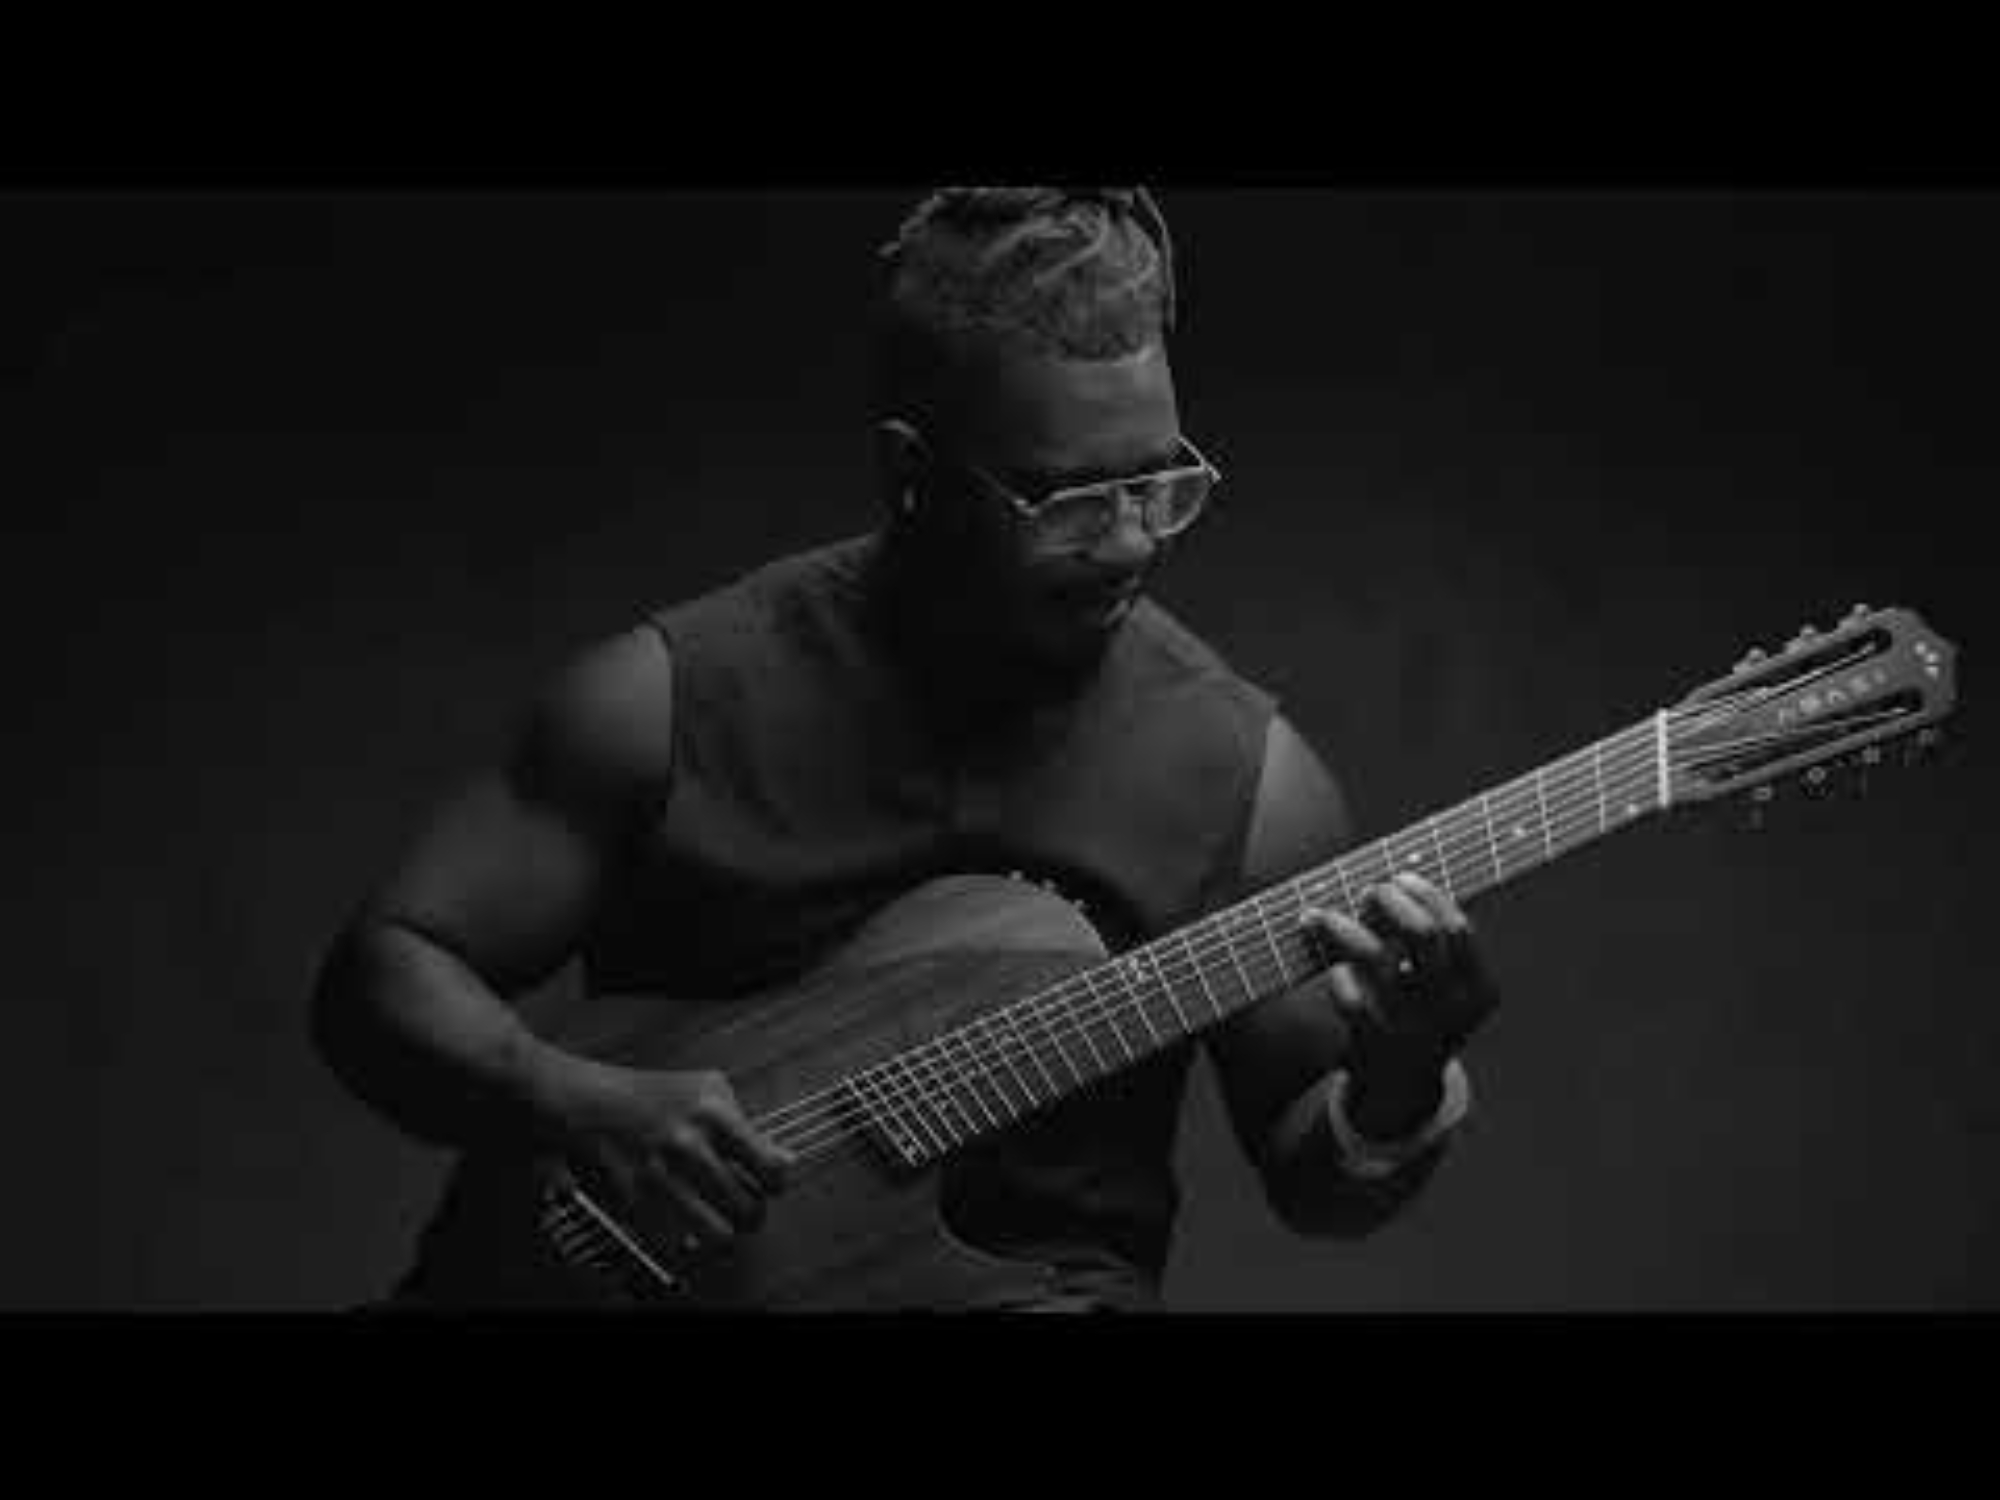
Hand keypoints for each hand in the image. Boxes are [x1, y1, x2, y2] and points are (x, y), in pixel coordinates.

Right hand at [541, 1063, 795, 1253]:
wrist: (583, 1100)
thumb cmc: (649, 1095)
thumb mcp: (707, 1090)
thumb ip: (746, 1126)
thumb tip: (783, 1161)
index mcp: (713, 1112)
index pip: (772, 1167)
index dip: (777, 1184)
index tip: (771, 1183)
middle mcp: (688, 1144)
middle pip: (749, 1209)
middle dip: (752, 1214)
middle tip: (746, 1208)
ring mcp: (660, 1176)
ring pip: (719, 1235)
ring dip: (725, 1234)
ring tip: (721, 1223)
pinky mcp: (635, 1202)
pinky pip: (679, 1242)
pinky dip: (688, 1242)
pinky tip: (686, 1226)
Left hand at [1301, 872, 1500, 1130]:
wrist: (1402, 1093)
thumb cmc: (1420, 1016)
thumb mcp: (1444, 986)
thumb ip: (1431, 942)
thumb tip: (1389, 882)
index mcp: (1479, 991)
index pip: (1457, 927)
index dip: (1426, 895)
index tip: (1399, 878)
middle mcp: (1451, 1011)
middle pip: (1421, 932)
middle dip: (1388, 900)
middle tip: (1367, 892)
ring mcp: (1411, 1030)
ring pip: (1373, 957)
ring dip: (1342, 926)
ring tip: (1321, 916)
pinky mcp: (1372, 1047)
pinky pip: (1346, 996)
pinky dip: (1334, 974)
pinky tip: (1330, 967)